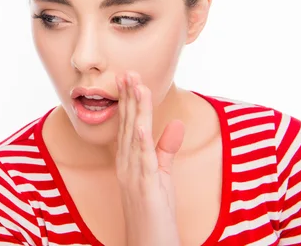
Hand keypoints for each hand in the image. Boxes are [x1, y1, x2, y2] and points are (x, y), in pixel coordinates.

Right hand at [115, 71, 184, 245]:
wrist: (148, 244)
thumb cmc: (154, 213)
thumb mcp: (161, 176)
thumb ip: (166, 149)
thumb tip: (175, 124)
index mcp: (129, 160)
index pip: (128, 124)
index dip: (130, 100)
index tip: (131, 79)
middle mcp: (126, 163)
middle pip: (127, 123)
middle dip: (128, 97)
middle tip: (128, 71)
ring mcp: (132, 174)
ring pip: (134, 135)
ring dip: (135, 109)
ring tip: (135, 85)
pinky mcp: (143, 186)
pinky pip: (142, 159)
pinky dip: (140, 139)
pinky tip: (140, 123)